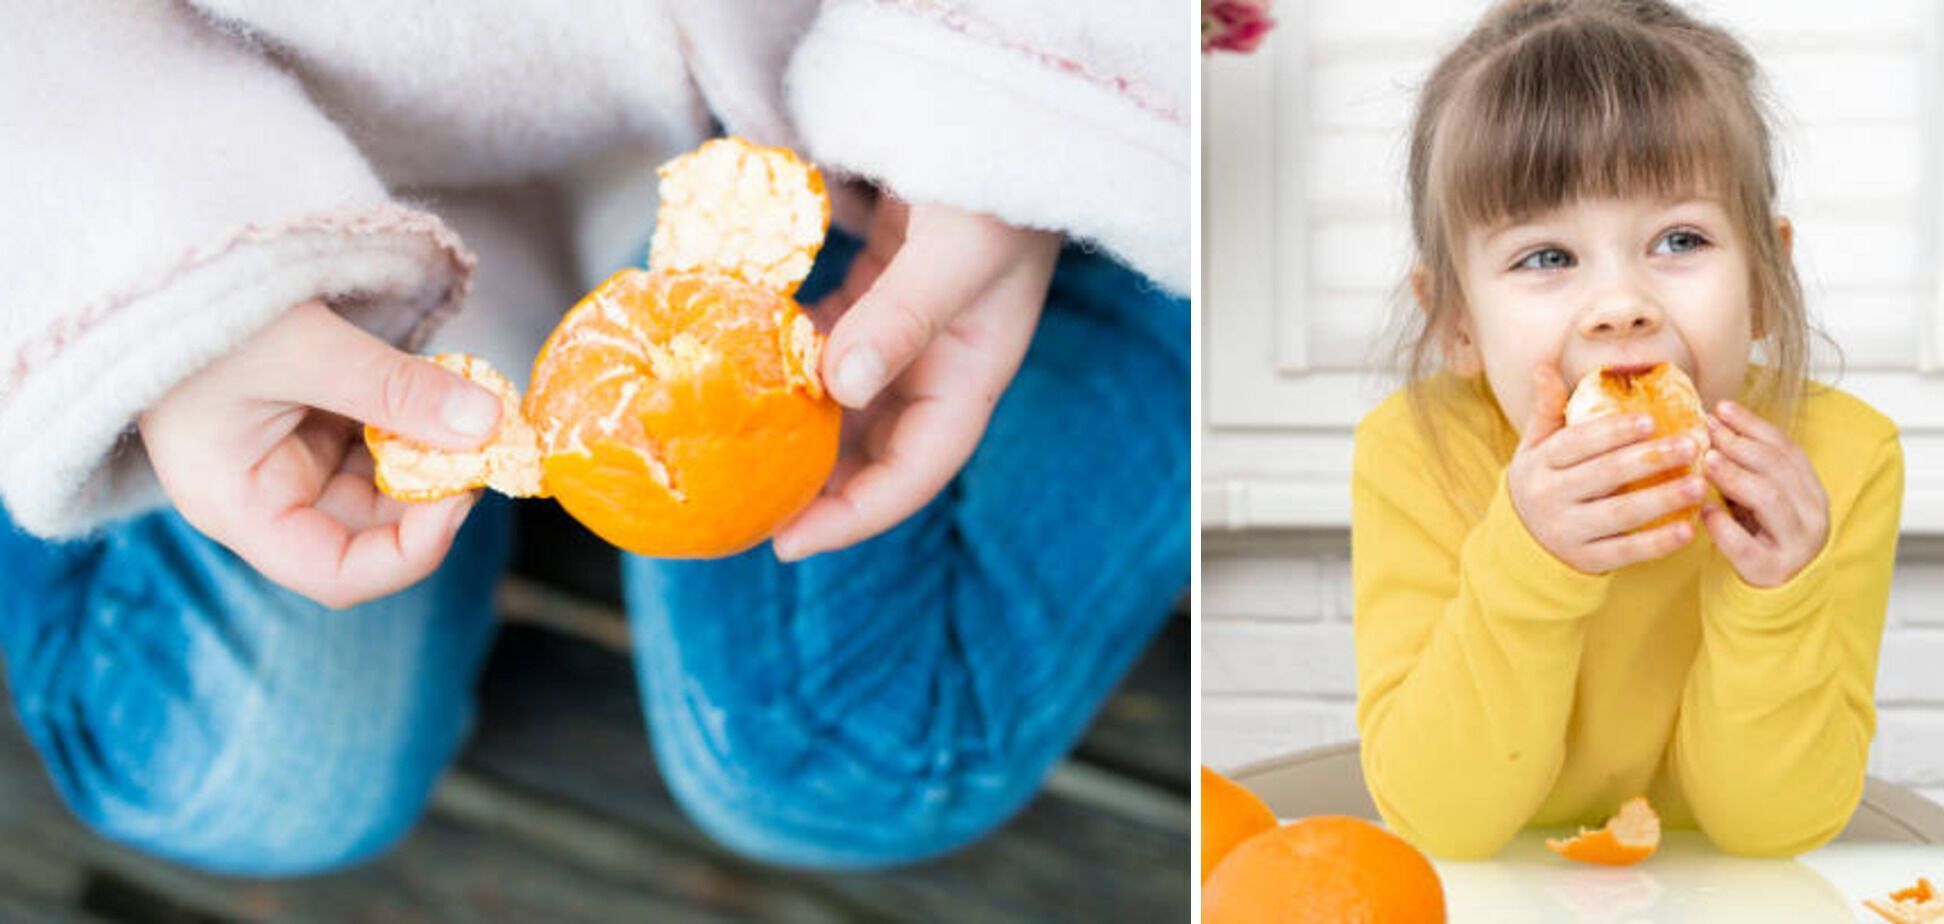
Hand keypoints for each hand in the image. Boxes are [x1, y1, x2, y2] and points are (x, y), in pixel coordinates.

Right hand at [138, 300, 502, 608]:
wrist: (157, 246)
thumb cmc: (195, 303)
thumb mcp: (303, 346)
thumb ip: (396, 389)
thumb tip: (487, 426)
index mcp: (239, 505)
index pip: (335, 574)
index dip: (408, 552)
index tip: (461, 495)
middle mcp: (266, 493)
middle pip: (373, 529)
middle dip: (436, 492)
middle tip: (488, 440)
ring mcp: (291, 456)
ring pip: (386, 482)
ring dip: (438, 452)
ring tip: (473, 404)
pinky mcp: (313, 418)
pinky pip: (382, 437)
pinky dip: (423, 417)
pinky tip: (449, 385)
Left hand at [771, 199, 1060, 560]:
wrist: (1008, 107)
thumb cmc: (998, 179)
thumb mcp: (955, 253)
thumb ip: (900, 320)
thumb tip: (840, 387)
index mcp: (973, 371)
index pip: (916, 469)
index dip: (855, 514)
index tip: (788, 541)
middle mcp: (942, 359)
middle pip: (875, 447)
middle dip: (816, 483)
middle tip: (743, 504)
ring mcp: (912, 323)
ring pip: (848, 397)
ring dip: (798, 422)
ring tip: (735, 444)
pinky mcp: (884, 284)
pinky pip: (831, 337)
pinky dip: (791, 353)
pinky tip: (747, 356)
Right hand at [1506, 364, 1703, 572]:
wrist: (1523, 542)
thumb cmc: (1543, 482)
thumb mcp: (1536, 447)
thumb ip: (1547, 410)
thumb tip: (1544, 368)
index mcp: (1539, 464)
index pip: (1578, 443)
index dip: (1614, 431)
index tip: (1652, 420)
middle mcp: (1549, 497)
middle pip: (1604, 475)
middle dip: (1650, 459)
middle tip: (1691, 445)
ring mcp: (1567, 531)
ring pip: (1620, 513)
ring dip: (1663, 499)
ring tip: (1700, 484)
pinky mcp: (1586, 560)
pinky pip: (1626, 551)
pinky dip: (1658, 542)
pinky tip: (1689, 530)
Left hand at [1699, 400, 1828, 586]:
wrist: (1772, 599)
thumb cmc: (1759, 540)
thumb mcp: (1758, 501)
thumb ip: (1745, 470)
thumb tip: (1712, 425)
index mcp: (1811, 492)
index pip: (1787, 449)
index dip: (1754, 425)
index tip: (1721, 408)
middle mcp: (1812, 515)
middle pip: (1779, 468)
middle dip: (1740, 444)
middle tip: (1707, 431)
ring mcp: (1796, 545)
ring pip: (1770, 500)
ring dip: (1735, 476)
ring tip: (1706, 462)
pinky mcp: (1772, 572)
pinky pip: (1747, 546)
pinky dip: (1723, 526)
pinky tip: (1704, 511)